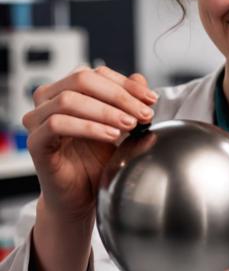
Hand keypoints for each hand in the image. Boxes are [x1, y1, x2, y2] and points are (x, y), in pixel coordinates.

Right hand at [22, 65, 157, 222]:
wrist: (82, 196)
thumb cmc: (96, 160)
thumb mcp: (120, 126)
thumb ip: (128, 101)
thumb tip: (140, 79)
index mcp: (67, 89)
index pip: (96, 74)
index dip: (126, 84)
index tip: (151, 99)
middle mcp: (47, 100)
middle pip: (82, 80)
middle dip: (119, 96)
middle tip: (143, 113)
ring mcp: (37, 120)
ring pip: (69, 100)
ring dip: (105, 111)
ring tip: (129, 125)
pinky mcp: (35, 142)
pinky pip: (58, 124)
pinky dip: (89, 127)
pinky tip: (111, 136)